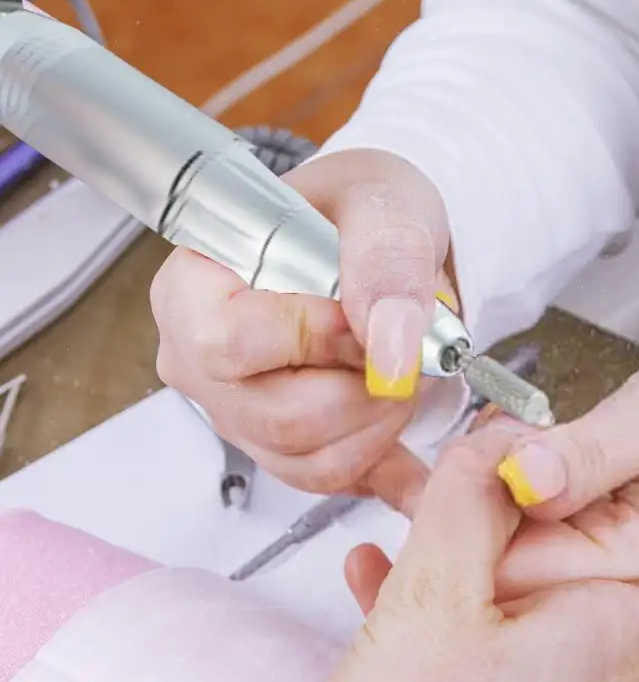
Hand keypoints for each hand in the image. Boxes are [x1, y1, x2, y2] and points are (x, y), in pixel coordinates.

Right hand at [150, 149, 457, 500]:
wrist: (375, 245)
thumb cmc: (359, 212)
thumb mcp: (383, 206)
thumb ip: (387, 263)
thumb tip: (390, 349)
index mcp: (192, 288)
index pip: (229, 344)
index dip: (314, 340)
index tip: (366, 315)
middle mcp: (199, 360)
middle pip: (278, 417)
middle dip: (366, 389)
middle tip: (403, 344)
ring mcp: (236, 411)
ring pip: (310, 458)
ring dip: (381, 419)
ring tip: (400, 365)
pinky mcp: (277, 446)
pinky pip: (331, 476)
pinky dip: (384, 452)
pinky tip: (403, 416)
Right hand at [284, 427, 638, 681]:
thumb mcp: (430, 602)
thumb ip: (468, 509)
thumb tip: (497, 447)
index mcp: (610, 647)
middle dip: (629, 569)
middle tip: (588, 530)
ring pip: (594, 651)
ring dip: (542, 594)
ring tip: (469, 558)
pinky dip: (494, 639)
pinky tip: (411, 619)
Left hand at [487, 323, 638, 596]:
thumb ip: (588, 454)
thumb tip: (512, 478)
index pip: (531, 579)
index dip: (478, 526)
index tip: (460, 469)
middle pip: (528, 585)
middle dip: (484, 522)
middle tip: (474, 456)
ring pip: (543, 565)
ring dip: (509, 514)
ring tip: (500, 456)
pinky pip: (571, 543)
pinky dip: (541, 506)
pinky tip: (532, 468)